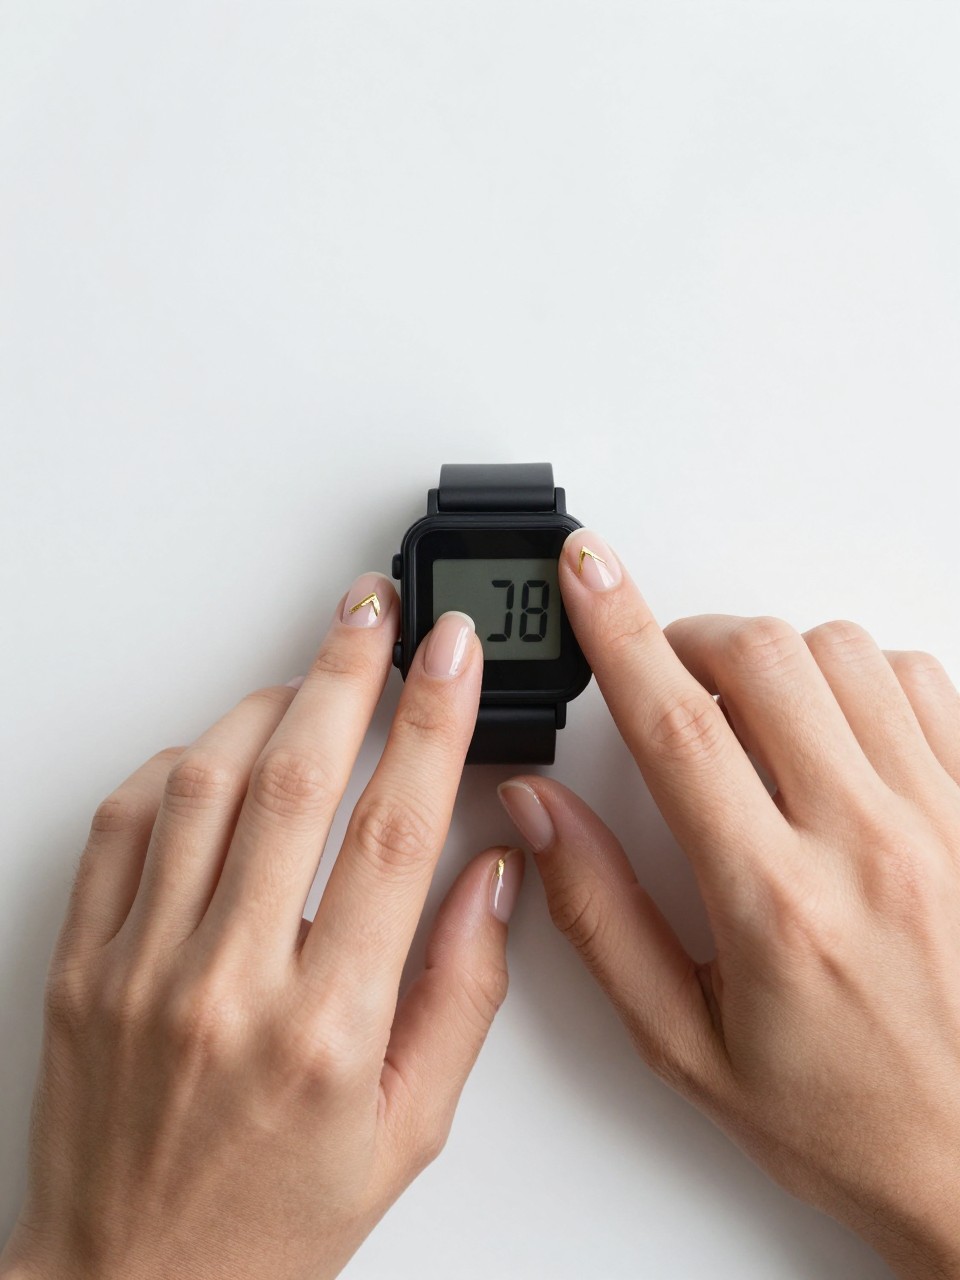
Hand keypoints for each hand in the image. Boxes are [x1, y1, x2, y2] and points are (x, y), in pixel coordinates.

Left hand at [1, 575, 522, 1279]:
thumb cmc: (276, 1219)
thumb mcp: (411, 1127)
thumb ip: (464, 990)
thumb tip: (493, 871)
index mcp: (328, 1028)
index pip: (394, 830)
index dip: (433, 723)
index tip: (453, 656)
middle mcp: (229, 984)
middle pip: (295, 779)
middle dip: (347, 670)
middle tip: (376, 609)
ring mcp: (143, 967)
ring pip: (202, 784)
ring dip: (265, 704)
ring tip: (311, 670)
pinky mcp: (84, 964)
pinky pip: (122, 827)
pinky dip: (174, 766)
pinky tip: (216, 752)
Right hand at [498, 531, 959, 1279]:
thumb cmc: (847, 1120)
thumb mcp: (687, 1044)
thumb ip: (599, 914)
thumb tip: (540, 812)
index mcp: (774, 904)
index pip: (671, 724)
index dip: (613, 628)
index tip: (585, 572)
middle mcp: (866, 843)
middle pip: (761, 658)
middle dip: (691, 634)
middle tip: (666, 669)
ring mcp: (942, 816)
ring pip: (845, 653)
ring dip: (776, 658)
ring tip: (753, 712)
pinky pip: (926, 681)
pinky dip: (865, 676)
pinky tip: (838, 727)